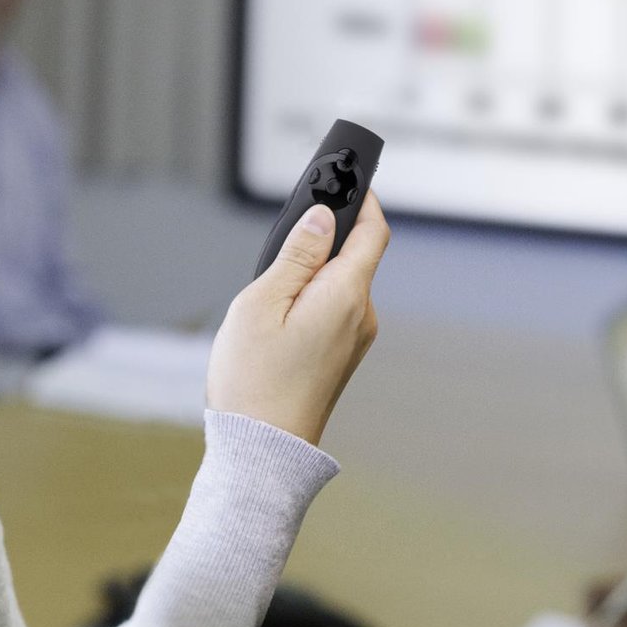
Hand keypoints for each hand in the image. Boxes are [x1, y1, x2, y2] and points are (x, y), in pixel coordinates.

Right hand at [206, 193, 388, 444]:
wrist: (262, 452)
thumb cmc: (254, 380)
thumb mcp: (261, 303)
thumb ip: (296, 255)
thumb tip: (323, 217)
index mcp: (346, 295)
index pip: (372, 231)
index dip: (362, 198)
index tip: (345, 174)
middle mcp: (362, 316)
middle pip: (355, 255)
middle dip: (326, 235)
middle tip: (286, 229)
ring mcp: (354, 339)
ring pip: (340, 283)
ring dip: (311, 270)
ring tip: (268, 287)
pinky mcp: (340, 357)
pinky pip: (333, 309)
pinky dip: (310, 297)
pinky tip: (276, 315)